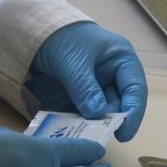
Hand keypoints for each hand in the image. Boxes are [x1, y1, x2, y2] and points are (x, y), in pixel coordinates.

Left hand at [28, 22, 146, 141]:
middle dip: (107, 122)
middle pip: (118, 106)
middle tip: (96, 135)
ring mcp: (96, 89)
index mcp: (122, 61)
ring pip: (99, 115)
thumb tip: (98, 115)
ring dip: (89, 124)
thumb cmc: (60, 36)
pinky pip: (81, 116)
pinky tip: (66, 128)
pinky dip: (74, 122)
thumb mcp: (73, 61)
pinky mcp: (80, 99)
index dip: (133, 113)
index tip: (123, 134)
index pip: (135, 90)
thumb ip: (85, 88)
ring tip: (78, 132)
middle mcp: (113, 77)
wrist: (32, 30)